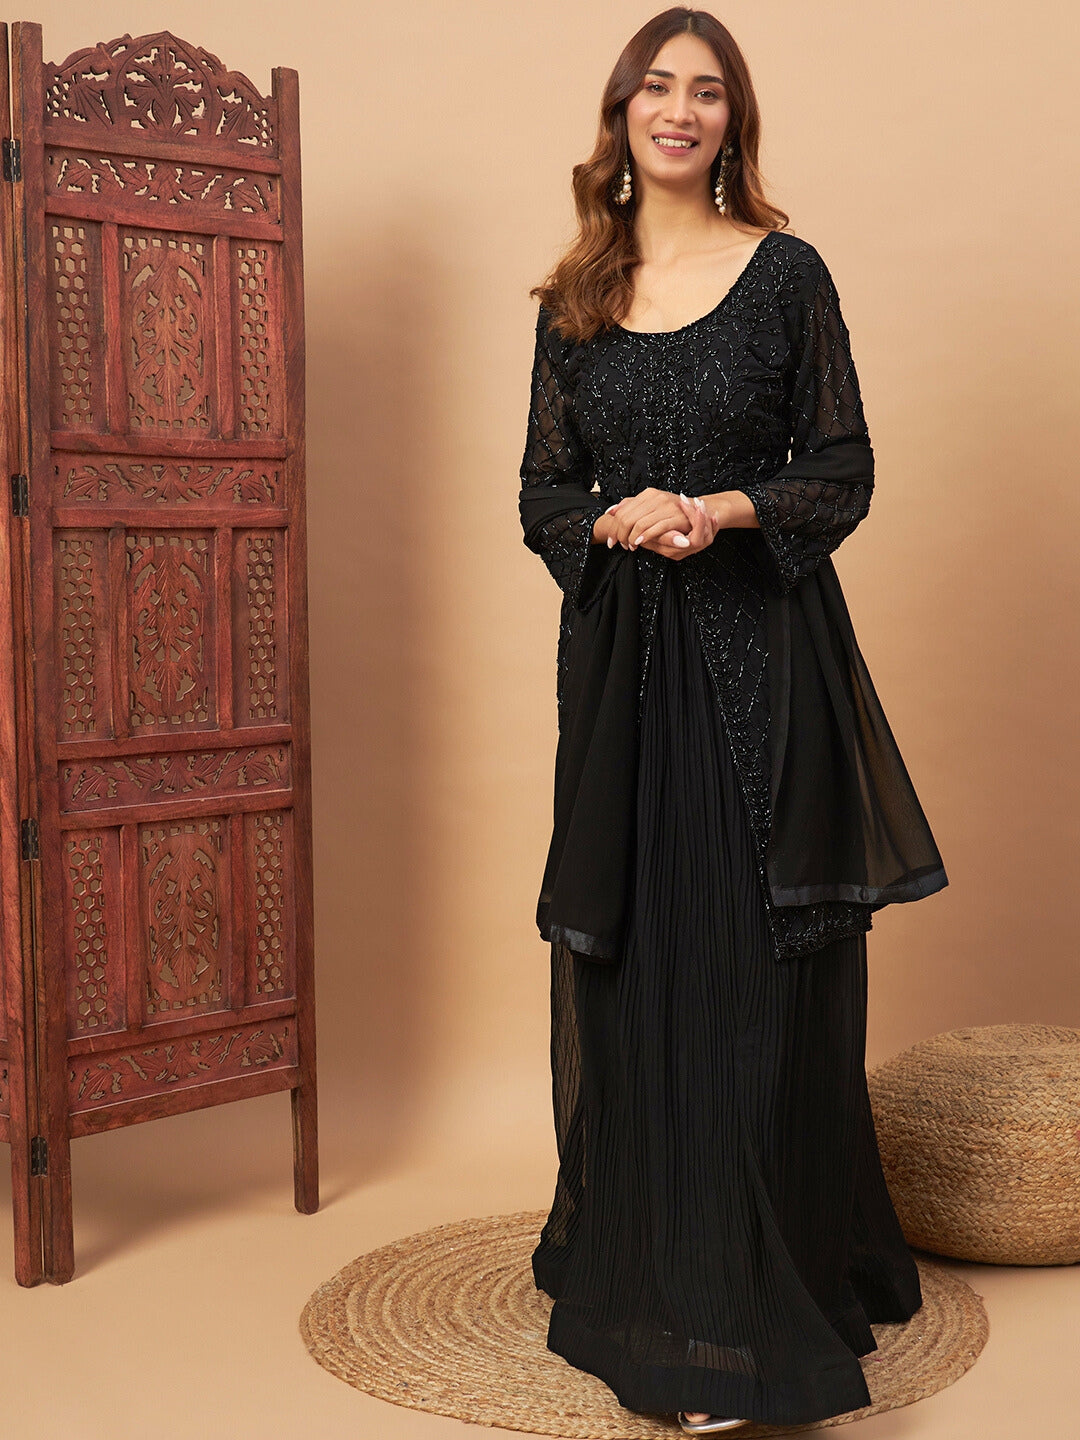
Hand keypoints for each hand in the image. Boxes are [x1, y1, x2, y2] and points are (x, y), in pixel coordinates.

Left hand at [603, 488, 720, 559]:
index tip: (611, 541)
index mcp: (647, 494)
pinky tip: (640, 543)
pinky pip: (656, 527)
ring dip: (632, 538)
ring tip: (631, 546)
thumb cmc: (671, 512)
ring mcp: (665, 505)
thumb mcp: (649, 507)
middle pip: (627, 518)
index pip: (622, 511)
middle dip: (620, 535)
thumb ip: (631, 508)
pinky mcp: (675, 516)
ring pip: (639, 523)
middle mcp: (654, 497)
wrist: (698, 509)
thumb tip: (610, 511)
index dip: (614, 527)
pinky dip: (645, 536)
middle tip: (620, 546)